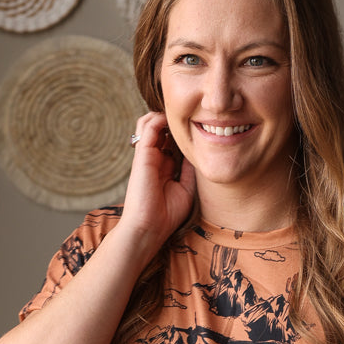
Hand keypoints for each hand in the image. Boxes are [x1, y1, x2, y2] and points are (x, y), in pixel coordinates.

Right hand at [118, 111, 195, 262]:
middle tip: (194, 116)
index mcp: (163, 167)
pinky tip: (172, 119)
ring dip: (163, 116)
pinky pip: (148, 127)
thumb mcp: (186, 189)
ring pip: (150, 123)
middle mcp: (154, 158)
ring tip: (180, 115)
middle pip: (161, 129)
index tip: (201, 127)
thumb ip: (189, 170)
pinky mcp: (142, 154)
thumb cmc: (167, 215)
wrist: (149, 228)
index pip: (171, 141)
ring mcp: (147, 155)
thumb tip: (197, 153)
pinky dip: (158, 119)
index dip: (183, 133)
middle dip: (175, 121)